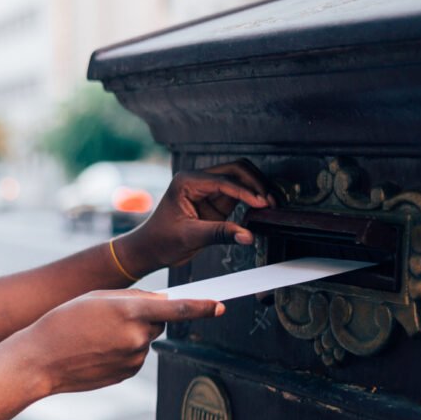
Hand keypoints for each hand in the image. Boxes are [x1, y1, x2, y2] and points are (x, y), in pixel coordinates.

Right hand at [13, 289, 222, 396]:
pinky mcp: (127, 373)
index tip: (220, 306)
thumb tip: (162, 302)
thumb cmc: (63, 322)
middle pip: (159, 321)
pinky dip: (121, 350)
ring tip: (96, 336)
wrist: (41, 360)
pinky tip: (97, 350)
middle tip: (111, 316)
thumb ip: (133, 298)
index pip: (178, 309)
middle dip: (144, 316)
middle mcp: (136, 336)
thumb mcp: (96, 298)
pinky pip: (134, 356)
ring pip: (144, 339)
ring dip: (129, 334)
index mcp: (129, 311)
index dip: (202, 306)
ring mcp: (133, 358)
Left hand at [117, 160, 276, 274]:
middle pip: (236, 170)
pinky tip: (262, 209)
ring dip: (257, 189)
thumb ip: (220, 234)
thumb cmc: (160, 240)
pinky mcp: (215, 202)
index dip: (246, 191)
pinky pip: (239, 194)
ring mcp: (207, 190)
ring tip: (271, 205)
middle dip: (256, 183)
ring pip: (240, 178)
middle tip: (271, 202)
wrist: (149, 249)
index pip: (224, 180)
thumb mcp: (190, 237)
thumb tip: (248, 235)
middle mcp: (197, 180)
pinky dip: (252, 199)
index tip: (262, 204)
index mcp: (186, 182)